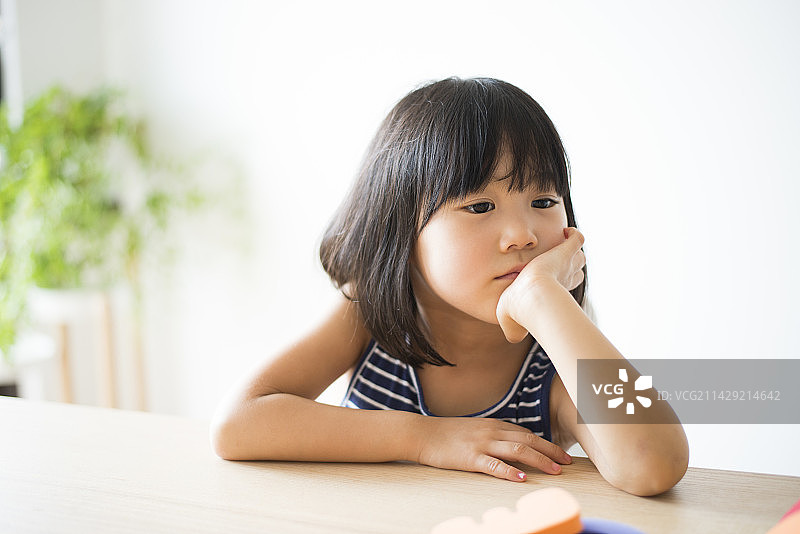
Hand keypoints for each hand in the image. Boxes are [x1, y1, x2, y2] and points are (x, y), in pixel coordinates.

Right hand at [414, 417, 571, 481]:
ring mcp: (481, 444)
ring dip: (539, 460)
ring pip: (518, 450)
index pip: (526, 433)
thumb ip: (493, 435)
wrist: (422, 433)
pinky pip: (494, 465)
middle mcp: (491, 431)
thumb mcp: (474, 429)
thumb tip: (512, 445)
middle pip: (528, 440)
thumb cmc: (446, 434)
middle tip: (567, 462)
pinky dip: (510, 471)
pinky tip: (522, 478)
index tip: (561, 454)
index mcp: (493, 424)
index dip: (546, 444)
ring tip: (555, 470)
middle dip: (550, 451)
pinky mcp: (470, 457)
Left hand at [496, 227, 585, 342]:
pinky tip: (564, 231)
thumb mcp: (512, 324)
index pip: (565, 286)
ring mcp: (566, 265)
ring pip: (579, 256)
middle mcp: (565, 279)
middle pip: (576, 271)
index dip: (561, 281)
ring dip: (572, 251)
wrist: (530, 297)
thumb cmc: (520, 311)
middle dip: (570, 266)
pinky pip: (577, 238)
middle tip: (557, 260)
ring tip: (561, 243)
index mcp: (554, 294)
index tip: (551, 279)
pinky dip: (573, 234)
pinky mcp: (564, 252)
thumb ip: (513, 331)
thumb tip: (514, 337)